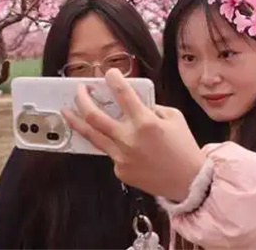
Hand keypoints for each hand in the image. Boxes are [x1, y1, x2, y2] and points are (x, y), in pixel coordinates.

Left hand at [63, 68, 205, 201]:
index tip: (109, 73)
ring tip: (66, 111)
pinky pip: (111, 152)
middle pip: (94, 116)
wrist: (189, 182)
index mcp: (145, 122)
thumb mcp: (174, 118)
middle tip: (79, 90)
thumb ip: (151, 107)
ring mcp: (121, 157)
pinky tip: (119, 142)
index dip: (113, 79)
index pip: (123, 93)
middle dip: (82, 99)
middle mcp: (129, 139)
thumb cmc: (183, 148)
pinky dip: (113, 144)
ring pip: (91, 136)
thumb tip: (134, 101)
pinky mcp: (120, 170)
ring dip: (76, 121)